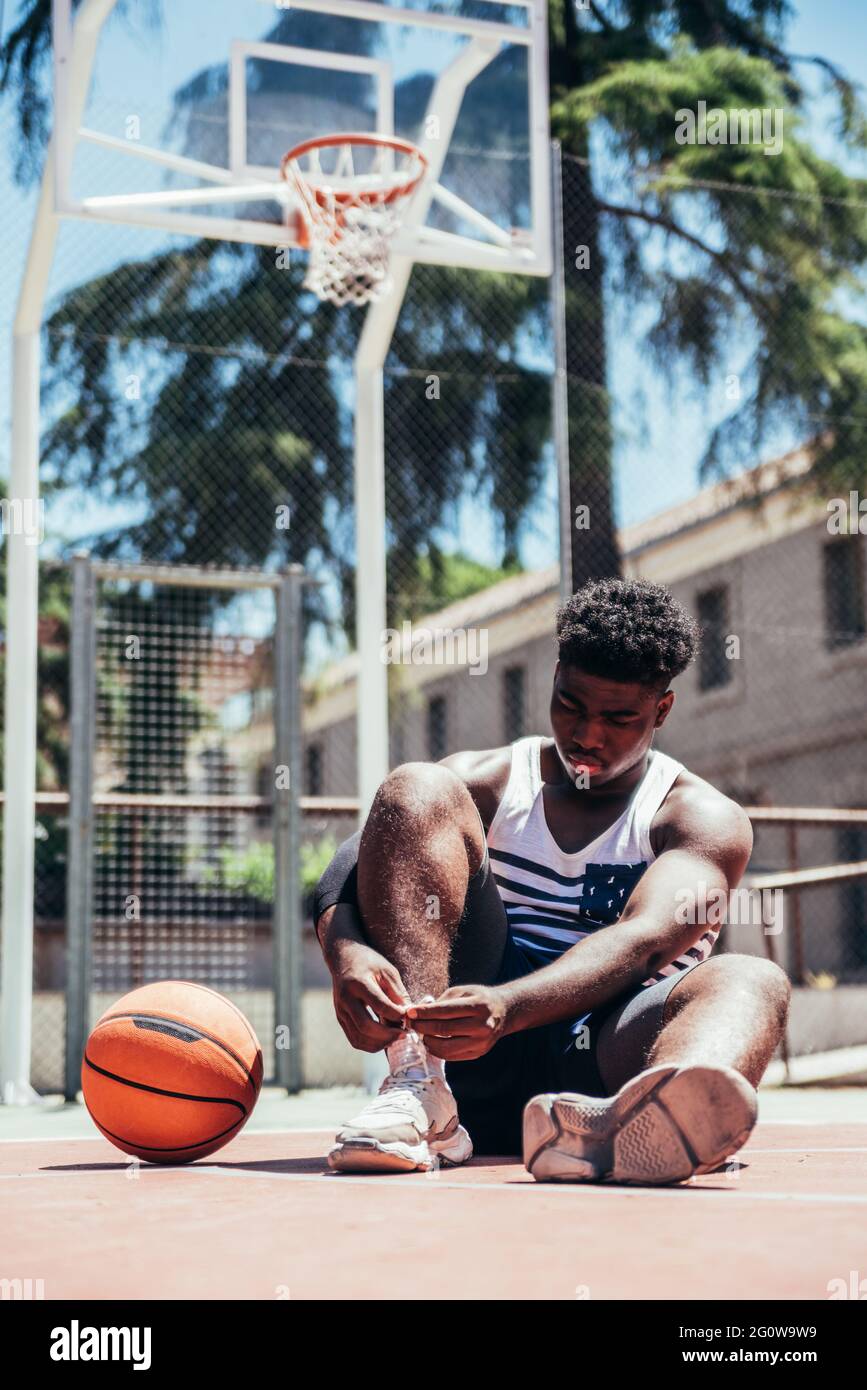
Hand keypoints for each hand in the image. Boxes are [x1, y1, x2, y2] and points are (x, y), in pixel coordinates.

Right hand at [329, 938, 410, 1052]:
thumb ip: (398, 994)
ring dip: (379, 1043)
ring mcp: (340, 1010)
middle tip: (404, 1034)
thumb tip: (409, 1016)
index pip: (380, 1005)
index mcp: (358, 983)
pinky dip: (370, 1045)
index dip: (397, 1015)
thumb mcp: (388, 971)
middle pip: (366, 1026)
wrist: (344, 957)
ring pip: (359, 1037)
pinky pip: (354, 1039)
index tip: (409, 1017)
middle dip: (388, 1035)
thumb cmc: (370, 962)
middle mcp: (345, 999)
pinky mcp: (340, 1018)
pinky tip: (384, 1040)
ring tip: (396, 1038)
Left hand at [406, 984, 511, 1060]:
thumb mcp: (463, 991)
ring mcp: (481, 1042)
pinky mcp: (478, 1053)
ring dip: (428, 1041)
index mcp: (478, 1006)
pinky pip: (451, 1056)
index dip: (424, 1012)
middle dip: (422, 1026)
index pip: (445, 1011)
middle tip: (410, 1023)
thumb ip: (442, 1001)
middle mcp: (481, 1025)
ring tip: (421, 1033)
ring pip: (446, 1047)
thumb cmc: (478, 999)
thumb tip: (418, 1012)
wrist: (503, 1012)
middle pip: (444, 1029)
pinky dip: (437, 1050)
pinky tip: (431, 1042)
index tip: (409, 1012)